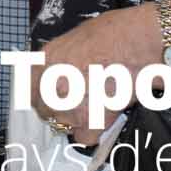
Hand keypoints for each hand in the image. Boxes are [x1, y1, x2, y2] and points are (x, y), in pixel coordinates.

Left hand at [35, 5, 157, 143]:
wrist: (141, 42)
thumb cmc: (114, 33)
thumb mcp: (75, 39)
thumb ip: (60, 60)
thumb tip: (59, 72)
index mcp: (44, 61)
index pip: (29, 88)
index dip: (43, 94)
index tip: (53, 97)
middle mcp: (50, 84)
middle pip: (45, 109)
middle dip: (59, 107)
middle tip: (80, 100)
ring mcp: (69, 104)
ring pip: (64, 124)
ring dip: (77, 119)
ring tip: (98, 103)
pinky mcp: (91, 120)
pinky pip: (85, 137)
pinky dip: (95, 131)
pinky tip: (105, 116)